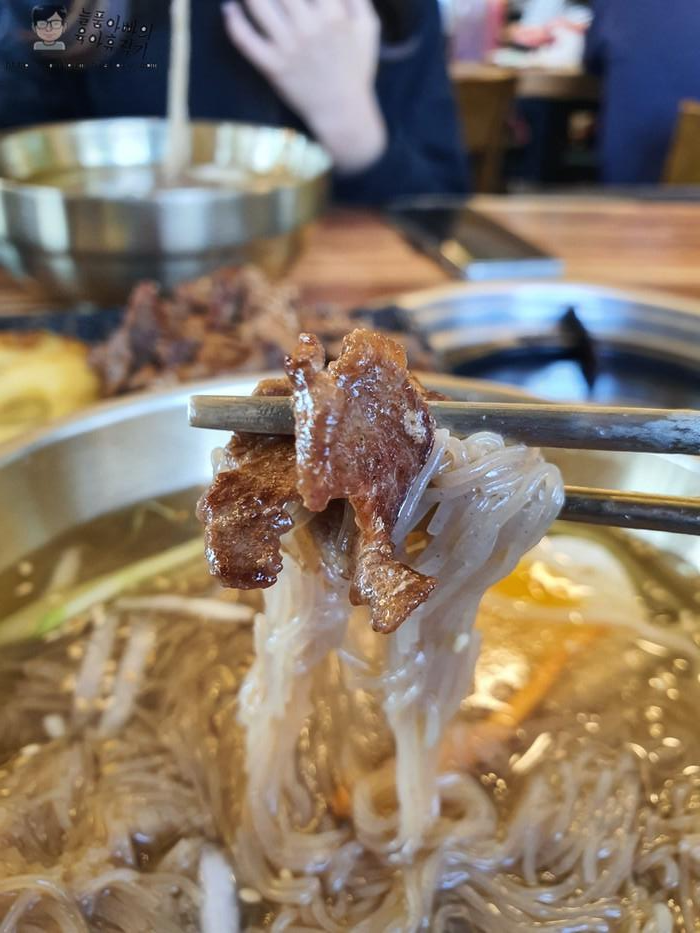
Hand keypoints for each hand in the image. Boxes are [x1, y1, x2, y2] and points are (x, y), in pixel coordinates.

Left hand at [222, 0, 387, 172]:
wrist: (342, 112)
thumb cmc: (356, 67)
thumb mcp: (368, 27)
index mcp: (333, 14)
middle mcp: (308, 27)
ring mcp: (288, 48)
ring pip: (258, 6)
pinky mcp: (273, 67)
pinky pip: (245, 41)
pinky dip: (233, 22)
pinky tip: (230, 9)